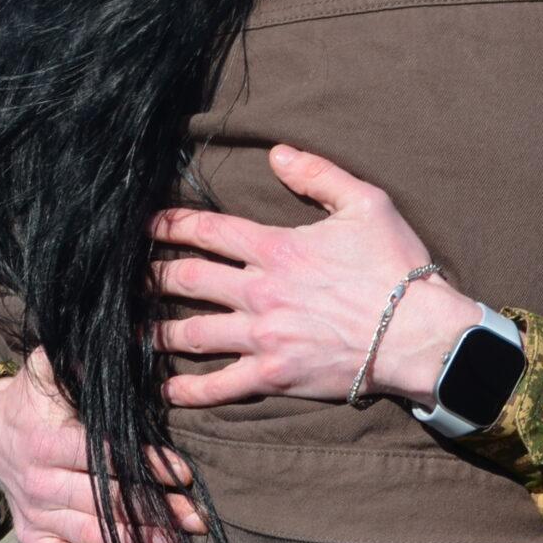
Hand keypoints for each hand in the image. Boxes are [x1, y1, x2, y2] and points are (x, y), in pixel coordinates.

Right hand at [0, 349, 203, 542]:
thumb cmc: (36, 397)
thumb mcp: (51, 367)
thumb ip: (82, 359)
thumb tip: (129, 338)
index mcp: (50, 439)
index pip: (105, 457)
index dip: (146, 467)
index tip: (184, 476)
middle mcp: (43, 480)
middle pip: (105, 501)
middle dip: (153, 512)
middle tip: (193, 521)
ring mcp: (37, 512)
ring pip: (90, 534)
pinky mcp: (33, 535)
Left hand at [151, 144, 480, 409]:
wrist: (420, 334)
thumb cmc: (397, 267)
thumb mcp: (366, 204)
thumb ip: (318, 174)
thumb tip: (277, 153)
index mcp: (277, 248)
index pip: (207, 231)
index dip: (169, 225)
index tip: (143, 225)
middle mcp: (261, 291)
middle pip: (186, 280)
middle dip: (148, 277)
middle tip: (122, 277)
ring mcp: (264, 336)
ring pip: (192, 333)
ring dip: (156, 333)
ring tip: (128, 333)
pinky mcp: (274, 375)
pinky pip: (220, 385)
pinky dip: (189, 389)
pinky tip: (166, 389)